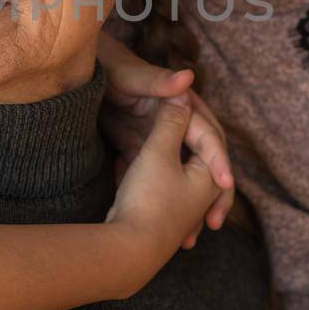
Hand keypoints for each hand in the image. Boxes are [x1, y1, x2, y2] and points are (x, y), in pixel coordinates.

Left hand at [97, 33, 234, 246]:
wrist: (82, 73)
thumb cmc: (112, 70)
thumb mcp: (133, 78)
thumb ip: (158, 81)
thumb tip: (188, 75)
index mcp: (185, 106)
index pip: (209, 137)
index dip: (219, 160)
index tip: (226, 183)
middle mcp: (178, 125)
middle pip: (204, 162)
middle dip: (214, 194)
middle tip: (214, 221)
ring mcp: (161, 140)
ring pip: (181, 178)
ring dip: (186, 207)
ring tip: (187, 238)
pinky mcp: (141, 150)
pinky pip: (156, 179)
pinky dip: (154, 199)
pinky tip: (149, 225)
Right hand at [104, 95, 223, 281]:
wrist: (127, 251)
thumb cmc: (148, 199)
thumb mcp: (159, 152)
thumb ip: (171, 122)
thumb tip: (183, 94)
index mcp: (210, 176)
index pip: (209, 137)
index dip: (190, 114)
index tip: (176, 96)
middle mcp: (203, 196)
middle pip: (198, 157)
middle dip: (185, 138)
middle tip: (173, 114)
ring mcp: (183, 211)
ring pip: (177, 174)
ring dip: (164, 157)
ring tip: (149, 142)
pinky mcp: (160, 220)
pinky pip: (159, 188)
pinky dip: (147, 174)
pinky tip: (123, 170)